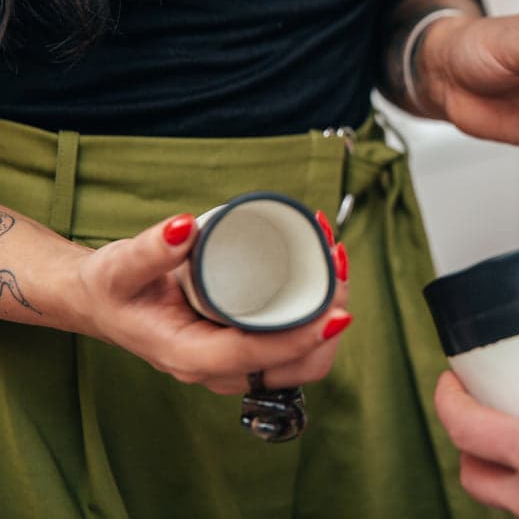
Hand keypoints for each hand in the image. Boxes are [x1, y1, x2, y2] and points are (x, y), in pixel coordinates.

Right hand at [76, 213, 352, 394]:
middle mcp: (218, 368)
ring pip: (302, 359)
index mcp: (191, 356)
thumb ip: (149, 249)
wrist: (104, 302)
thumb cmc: (113, 288)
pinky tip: (325, 276)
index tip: (337, 311)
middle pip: (295, 365)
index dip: (302, 337)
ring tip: (334, 262)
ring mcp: (235, 363)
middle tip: (336, 264)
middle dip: (328, 321)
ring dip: (327, 316)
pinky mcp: (246, 349)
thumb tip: (184, 227)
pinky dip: (316, 316)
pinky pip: (293, 345)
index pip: (258, 356)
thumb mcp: (120, 266)